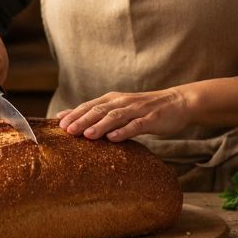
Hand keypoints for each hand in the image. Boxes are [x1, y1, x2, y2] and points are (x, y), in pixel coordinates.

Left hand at [56, 88, 190, 142]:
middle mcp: (123, 102)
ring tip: (86, 135)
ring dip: (100, 125)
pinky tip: (114, 138)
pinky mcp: (152, 119)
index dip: (75, 114)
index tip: (59, 124)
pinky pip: (137, 125)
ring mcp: (138, 110)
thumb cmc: (145, 109)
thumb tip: (69, 118)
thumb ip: (99, 113)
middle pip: (99, 110)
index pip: (90, 105)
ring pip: (116, 117)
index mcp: (114, 99)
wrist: (178, 102)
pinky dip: (124, 131)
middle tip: (67, 130)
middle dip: (82, 120)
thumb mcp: (121, 108)